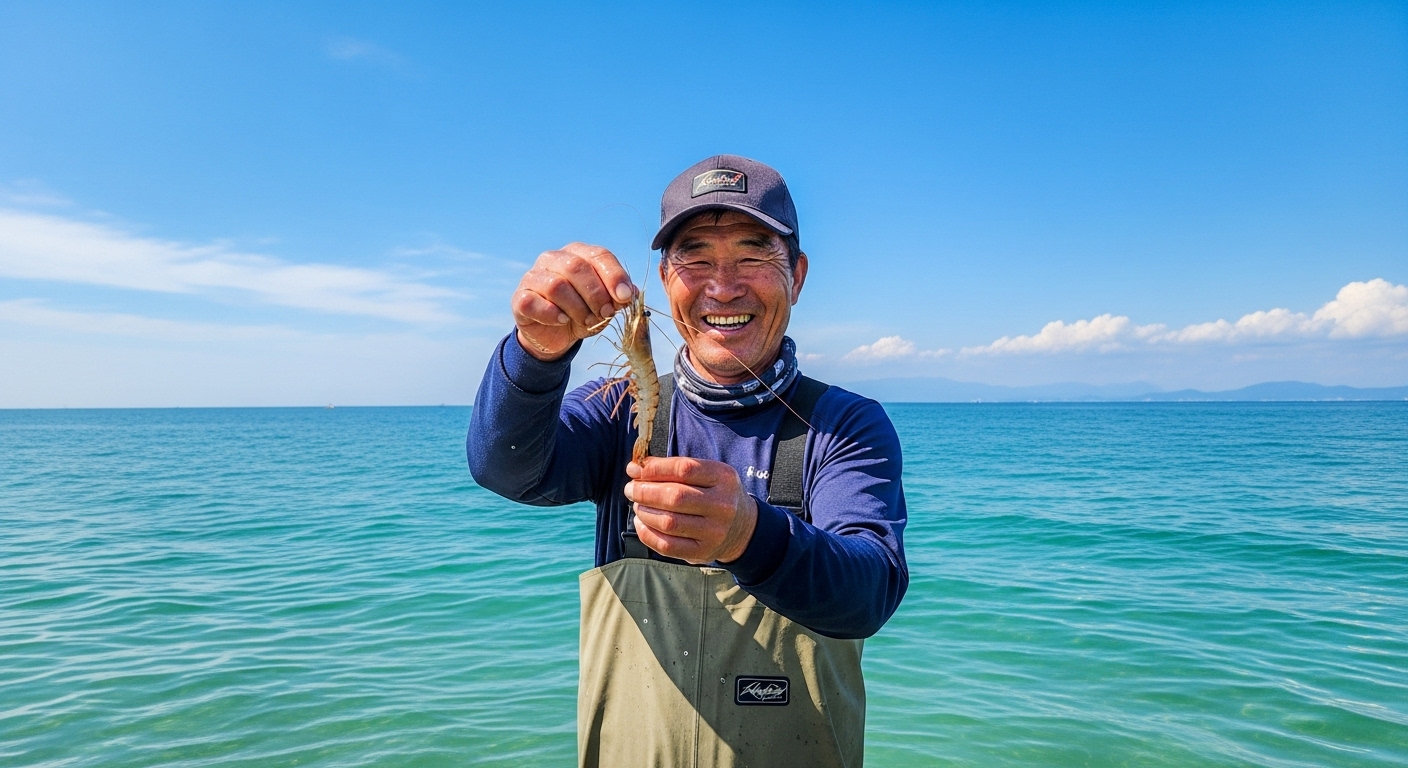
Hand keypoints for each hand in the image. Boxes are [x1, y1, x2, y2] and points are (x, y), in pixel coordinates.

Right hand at [511, 243, 636, 360]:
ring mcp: (534, 277)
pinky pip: (533, 302)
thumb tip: (631, 292)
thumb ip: (619, 297)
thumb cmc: (583, 312)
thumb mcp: (606, 305)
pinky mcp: (520, 298)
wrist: (556, 335)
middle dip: (596, 294)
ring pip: (556, 286)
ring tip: (586, 321)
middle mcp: (554, 259)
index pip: (599, 255)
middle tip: (605, 313)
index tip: (625, 297)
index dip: (614, 276)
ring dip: (577, 308)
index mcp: (579, 254)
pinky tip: (563, 321)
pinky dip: (552, 314)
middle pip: (577, 267)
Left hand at [624, 457, 758, 564]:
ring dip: (644, 512)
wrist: (742, 527)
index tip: (634, 469)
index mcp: (724, 478)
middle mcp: (722, 505)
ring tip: (638, 505)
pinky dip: (647, 533)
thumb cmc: (714, 494)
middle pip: (675, 497)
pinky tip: (642, 523)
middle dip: (645, 492)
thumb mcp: (707, 474)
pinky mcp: (703, 552)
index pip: (684, 469)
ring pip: (669, 522)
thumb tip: (635, 468)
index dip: (654, 468)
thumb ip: (674, 469)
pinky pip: (667, 546)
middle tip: (631, 489)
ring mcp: (714, 532)